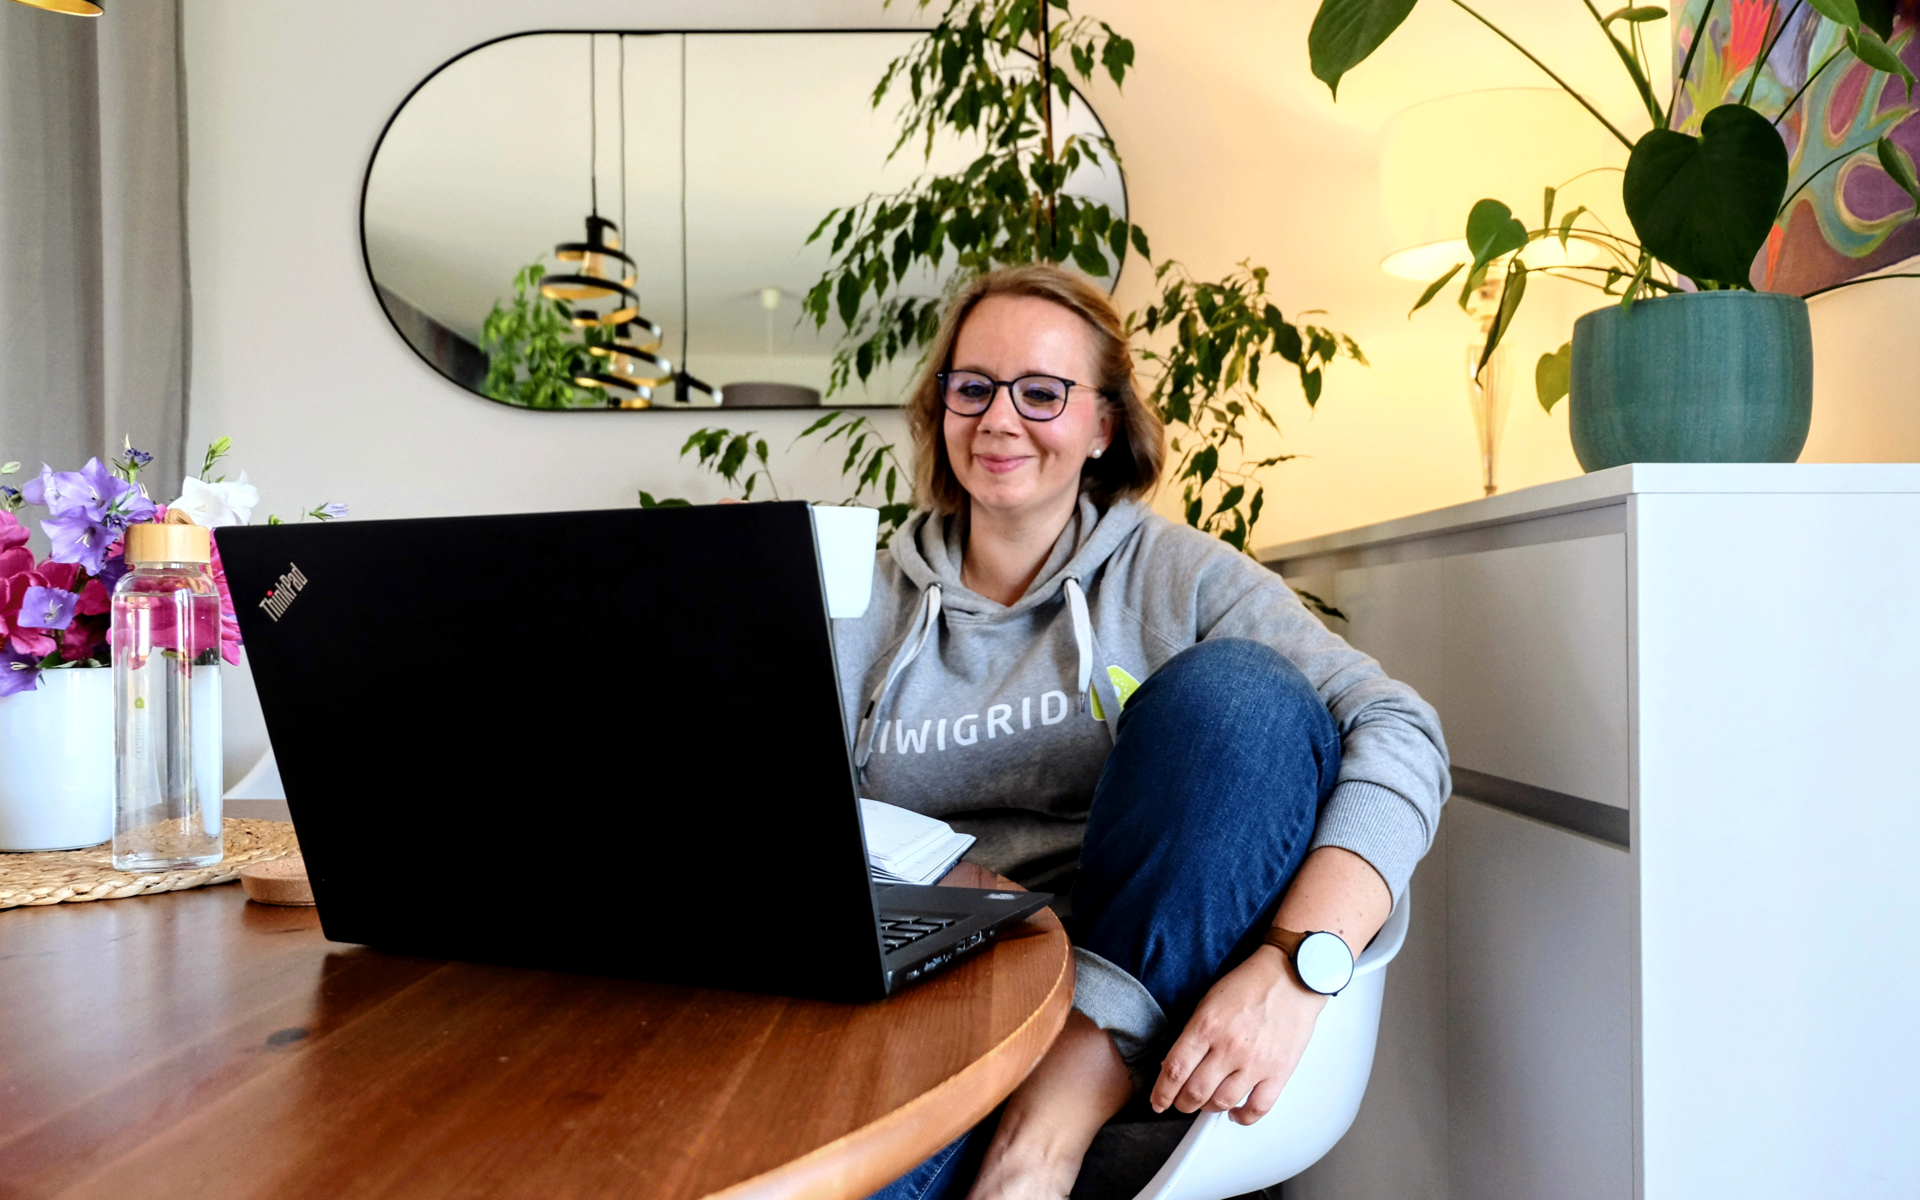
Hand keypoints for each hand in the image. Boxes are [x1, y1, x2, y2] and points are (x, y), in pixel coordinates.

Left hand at [1149, 946, 1327, 1124]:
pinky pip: (1257, 1108)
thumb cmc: (1250, 985)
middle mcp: (1229, 1047)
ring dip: (1208, 1109)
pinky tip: (1235, 1113)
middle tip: (1181, 1102)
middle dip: (1182, 1103)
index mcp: (1207, 1026)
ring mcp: (1255, 1062)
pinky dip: (1243, 1117)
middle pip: (1194, 1092)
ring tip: (1206, 1103)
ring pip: (1222, 1103)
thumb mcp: (1208, 1002)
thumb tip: (1174, 1066)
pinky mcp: (1278, 1072)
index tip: (1158, 1102)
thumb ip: (1191, 1035)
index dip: (1162, 1093)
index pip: (1175, 1070)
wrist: (1292, 977)